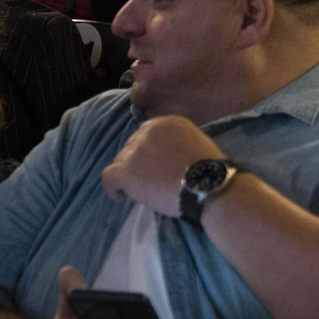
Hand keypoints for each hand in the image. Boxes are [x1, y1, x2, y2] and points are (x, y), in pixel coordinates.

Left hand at [100, 117, 224, 218]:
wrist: (208, 185)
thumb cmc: (209, 169)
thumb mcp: (196, 143)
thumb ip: (177, 142)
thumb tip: (165, 157)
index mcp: (168, 122)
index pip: (147, 133)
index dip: (148, 150)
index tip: (154, 163)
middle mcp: (148, 131)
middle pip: (132, 146)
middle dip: (138, 161)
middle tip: (149, 178)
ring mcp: (135, 151)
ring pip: (120, 161)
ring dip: (129, 174)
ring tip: (140, 189)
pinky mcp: (126, 171)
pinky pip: (108, 177)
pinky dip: (112, 187)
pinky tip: (119, 195)